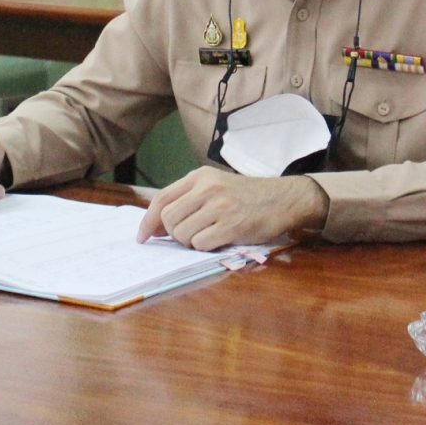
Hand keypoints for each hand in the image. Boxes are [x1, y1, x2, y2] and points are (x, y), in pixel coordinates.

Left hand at [135, 168, 328, 250]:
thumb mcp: (216, 186)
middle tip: (187, 236)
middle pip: (168, 219)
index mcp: (200, 177)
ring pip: (181, 234)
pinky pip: (200, 244)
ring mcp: (219, 206)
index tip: (143, 237)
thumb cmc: (246, 196)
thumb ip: (188, 200)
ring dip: (189, 242)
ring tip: (207, 236)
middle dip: (172, 234)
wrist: (282, 199)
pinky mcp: (231, 225)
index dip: (147, 221)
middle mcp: (207, 188)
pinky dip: (204, 247)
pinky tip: (218, 240)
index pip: (161, 199)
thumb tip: (157, 226)